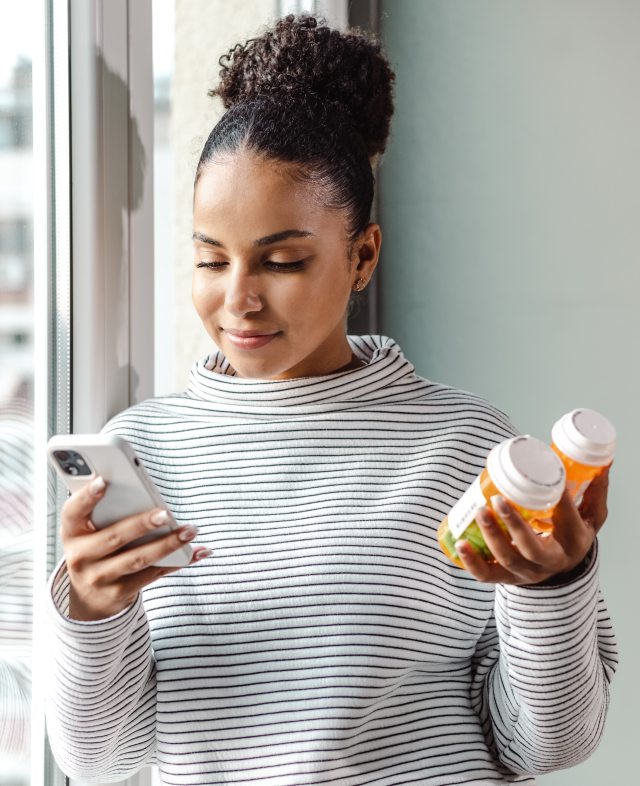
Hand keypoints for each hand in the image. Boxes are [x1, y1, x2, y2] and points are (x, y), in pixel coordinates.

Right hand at [61, 477, 210, 620]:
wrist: (88, 598)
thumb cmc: (94, 550)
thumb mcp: (88, 531)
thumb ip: (104, 510)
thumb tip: (139, 487)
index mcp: (72, 533)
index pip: (73, 512)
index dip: (86, 497)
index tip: (102, 481)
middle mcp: (81, 558)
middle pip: (114, 538)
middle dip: (141, 524)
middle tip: (166, 513)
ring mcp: (100, 578)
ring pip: (138, 559)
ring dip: (167, 544)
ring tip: (189, 530)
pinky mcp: (120, 593)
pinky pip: (153, 575)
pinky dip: (177, 562)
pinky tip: (196, 552)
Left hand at [456, 465, 610, 585]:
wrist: (564, 567)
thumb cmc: (572, 534)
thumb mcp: (591, 516)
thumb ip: (593, 491)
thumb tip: (602, 463)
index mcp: (573, 542)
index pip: (567, 521)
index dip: (558, 501)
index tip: (548, 479)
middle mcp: (550, 562)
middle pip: (532, 548)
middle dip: (513, 525)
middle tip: (497, 499)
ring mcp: (527, 573)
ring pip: (508, 560)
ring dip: (491, 537)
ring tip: (479, 511)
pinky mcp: (507, 578)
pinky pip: (487, 575)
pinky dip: (472, 562)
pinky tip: (460, 544)